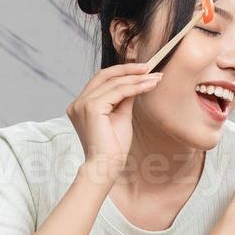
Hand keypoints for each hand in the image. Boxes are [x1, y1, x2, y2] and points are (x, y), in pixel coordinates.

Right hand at [67, 62, 162, 183]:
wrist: (106, 167)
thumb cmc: (113, 147)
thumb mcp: (121, 115)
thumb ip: (124, 98)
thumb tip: (137, 81)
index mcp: (81, 104)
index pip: (101, 80)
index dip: (122, 72)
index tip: (144, 70)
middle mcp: (78, 102)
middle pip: (105, 75)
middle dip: (129, 69)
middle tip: (151, 67)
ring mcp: (82, 104)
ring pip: (114, 83)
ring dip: (138, 79)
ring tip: (156, 78)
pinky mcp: (91, 108)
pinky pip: (118, 91)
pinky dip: (136, 87)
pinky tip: (150, 86)